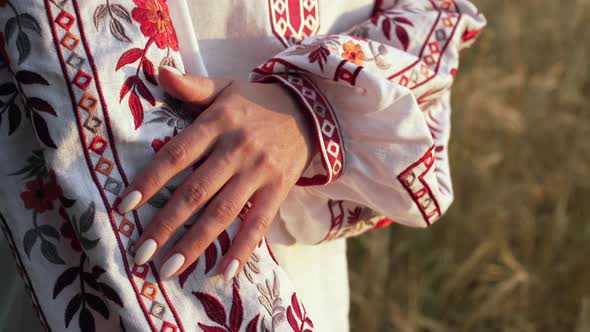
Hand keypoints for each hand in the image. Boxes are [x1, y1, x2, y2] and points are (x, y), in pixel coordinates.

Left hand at [118, 66, 316, 279]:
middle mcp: (237, 149)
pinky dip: (243, 249)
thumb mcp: (225, 88)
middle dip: (166, 224)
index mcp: (218, 123)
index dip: (150, 180)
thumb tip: (158, 71)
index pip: (176, 154)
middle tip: (141, 253)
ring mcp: (260, 171)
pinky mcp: (279, 189)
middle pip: (196, 191)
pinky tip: (223, 273)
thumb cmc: (256, 103)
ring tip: (170, 269)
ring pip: (224, 212)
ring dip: (196, 242)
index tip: (124, 206)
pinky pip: (259, 223)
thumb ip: (191, 86)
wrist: (307, 111)